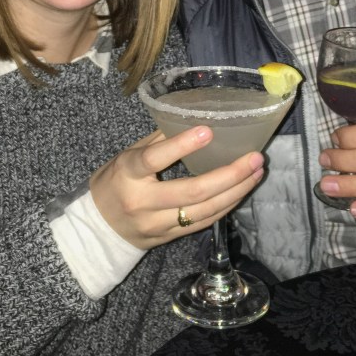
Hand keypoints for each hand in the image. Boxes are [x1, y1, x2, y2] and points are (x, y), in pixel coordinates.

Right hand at [89, 126, 263, 248]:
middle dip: (229, 175)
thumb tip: (195, 118)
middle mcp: (142, 202)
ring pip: (205, 211)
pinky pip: (204, 222)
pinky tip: (242, 190)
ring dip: (236, 191)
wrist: (98, 227)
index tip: (208, 130)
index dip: (182, 145)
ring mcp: (157, 224)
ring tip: (257, 172)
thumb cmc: (115, 181)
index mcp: (127, 173)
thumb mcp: (127, 155)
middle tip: (255, 158)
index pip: (155, 159)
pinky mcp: (169, 237)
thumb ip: (160, 140)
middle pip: (192, 192)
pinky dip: (226, 206)